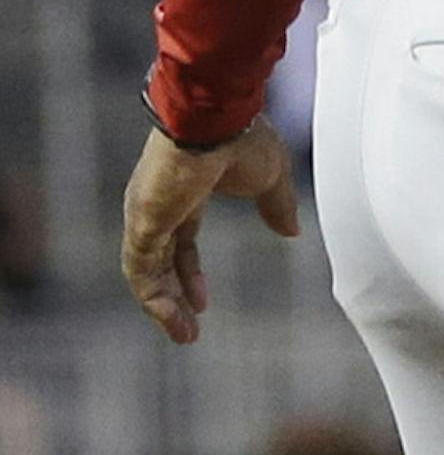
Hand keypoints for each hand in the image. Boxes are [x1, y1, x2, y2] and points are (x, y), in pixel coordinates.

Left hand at [121, 119, 301, 344]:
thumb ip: (278, 205)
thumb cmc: (243, 137)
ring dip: (163, 307)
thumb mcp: (271, 178)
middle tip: (189, 330)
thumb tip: (292, 232)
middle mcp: (159, 206)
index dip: (190, 273)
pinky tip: (171, 318)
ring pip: (145, 272)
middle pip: (159, 261)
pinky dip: (153, 297)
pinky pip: (140, 269)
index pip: (180, 240)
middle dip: (173, 296)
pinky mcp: (143, 221)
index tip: (204, 302)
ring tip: (184, 336)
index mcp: (186, 193)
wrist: (218, 118)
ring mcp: (147, 214)